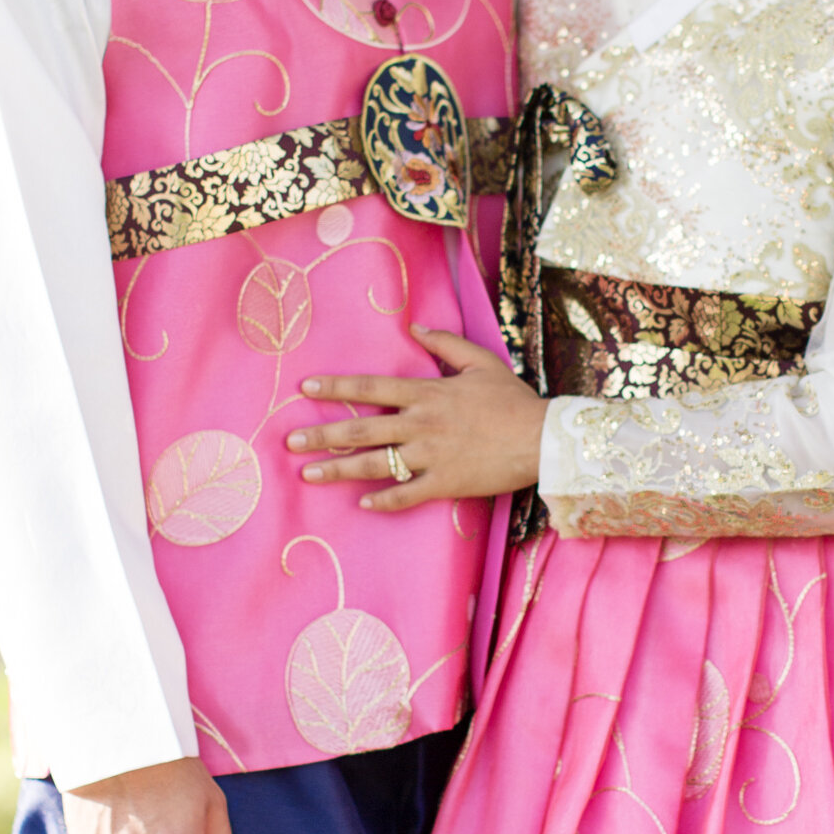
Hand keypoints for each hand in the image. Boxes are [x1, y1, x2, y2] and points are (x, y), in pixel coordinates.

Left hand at [287, 326, 545, 509]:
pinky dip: (384, 500)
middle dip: (322, 435)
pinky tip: (363, 504)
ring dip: (338, 470)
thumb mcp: (482, 362)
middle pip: (362, 429)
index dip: (336, 387)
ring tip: (308, 475)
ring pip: (375, 464)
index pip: (371, 387)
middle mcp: (421, 424)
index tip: (305, 389)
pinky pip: (407, 494)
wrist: (543, 438)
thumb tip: (414, 328)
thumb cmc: (513, 400)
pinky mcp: (446, 483)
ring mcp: (431, 456)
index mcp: (427, 393)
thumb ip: (446, 344)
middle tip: (290, 443)